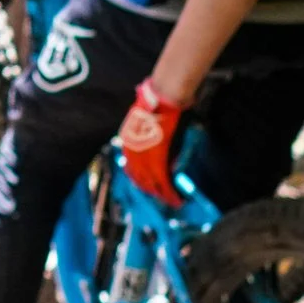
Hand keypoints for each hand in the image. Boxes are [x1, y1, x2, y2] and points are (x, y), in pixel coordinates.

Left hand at [120, 78, 186, 206]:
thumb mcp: (142, 123)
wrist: (160, 100)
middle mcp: (131, 153)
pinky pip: (162, 180)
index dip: (140, 181)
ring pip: (151, 183)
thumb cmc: (154, 106)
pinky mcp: (156, 158)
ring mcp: (142, 156)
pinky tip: (176, 200)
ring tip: (170, 202)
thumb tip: (152, 145)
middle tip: (160, 199)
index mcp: (127, 143)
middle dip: (150, 191)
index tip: (147, 188)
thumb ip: (145, 137)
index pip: (131, 168)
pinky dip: (169, 192)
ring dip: (161, 195)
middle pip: (139, 179)